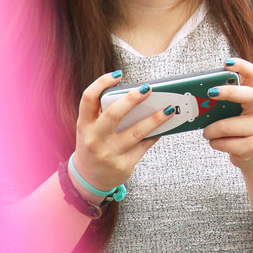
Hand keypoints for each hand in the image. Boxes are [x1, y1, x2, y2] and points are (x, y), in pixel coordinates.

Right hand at [73, 71, 174, 197]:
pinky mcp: (123, 165)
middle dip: (132, 99)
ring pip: (136, 132)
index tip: (118, 74)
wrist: (88, 179)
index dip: (102, 83)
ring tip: (169, 108)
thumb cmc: (94, 144)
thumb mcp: (91, 129)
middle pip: (114, 114)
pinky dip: (155, 135)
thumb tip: (139, 96)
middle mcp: (94, 139)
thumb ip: (105, 113)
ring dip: (155, 119)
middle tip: (149, 88)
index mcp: (84, 124)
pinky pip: (144, 146)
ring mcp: (108, 154)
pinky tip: (164, 127)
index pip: (88, 98)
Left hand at [202, 58, 252, 169]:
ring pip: (225, 126)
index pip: (251, 74)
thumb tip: (194, 98)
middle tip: (210, 92)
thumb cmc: (234, 129)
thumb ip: (219, 104)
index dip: (240, 65)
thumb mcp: (229, 113)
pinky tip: (217, 142)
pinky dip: (215, 143)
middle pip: (247, 94)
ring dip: (210, 130)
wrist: (252, 154)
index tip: (226, 62)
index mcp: (251, 96)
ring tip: (208, 132)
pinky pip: (224, 143)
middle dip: (227, 91)